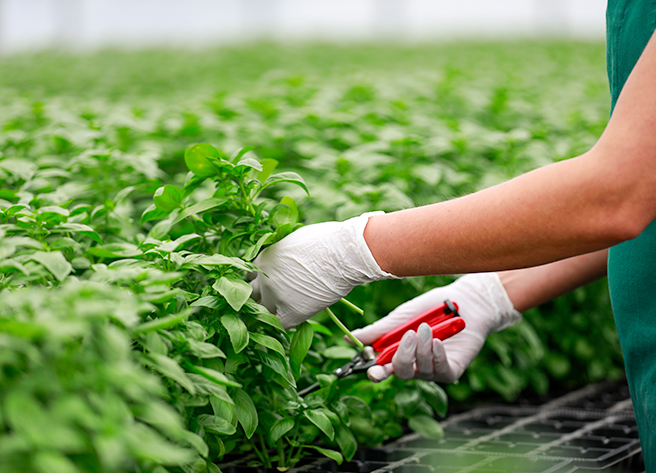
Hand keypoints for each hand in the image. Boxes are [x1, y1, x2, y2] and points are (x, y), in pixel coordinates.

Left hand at [250, 212, 398, 328]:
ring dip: (269, 313)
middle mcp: (263, 279)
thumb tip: (282, 259)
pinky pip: (280, 325)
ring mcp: (276, 297)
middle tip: (269, 301)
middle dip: (258, 298)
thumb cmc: (325, 240)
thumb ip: (280, 253)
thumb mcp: (292, 240)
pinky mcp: (292, 312)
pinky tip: (292, 319)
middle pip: (251, 295)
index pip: (249, 277)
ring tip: (280, 312)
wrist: (343, 252)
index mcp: (262, 259)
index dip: (258, 281)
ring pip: (262, 312)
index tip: (267, 285)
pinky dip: (283, 324)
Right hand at [351, 273, 521, 382]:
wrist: (463, 302)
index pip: (383, 368)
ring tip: (427, 327)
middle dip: (403, 357)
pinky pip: (439, 370)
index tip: (372, 370)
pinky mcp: (451, 370)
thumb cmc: (429, 308)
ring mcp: (432, 369)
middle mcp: (414, 365)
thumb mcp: (401, 318)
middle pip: (401, 373)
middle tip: (409, 335)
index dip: (376, 372)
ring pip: (421, 370)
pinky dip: (436, 355)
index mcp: (398, 352)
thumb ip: (378, 331)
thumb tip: (351, 337)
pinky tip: (438, 341)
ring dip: (423, 349)